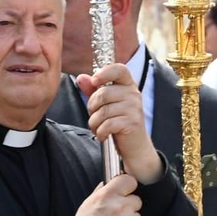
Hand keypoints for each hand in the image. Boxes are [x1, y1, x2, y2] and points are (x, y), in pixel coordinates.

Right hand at [67, 174, 142, 215]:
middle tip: (116, 214)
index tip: (126, 190)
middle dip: (129, 206)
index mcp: (107, 196)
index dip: (128, 186)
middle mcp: (119, 207)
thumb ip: (101, 192)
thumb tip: (109, 183)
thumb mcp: (87, 204)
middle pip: (137, 200)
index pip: (129, 181)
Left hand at [76, 63, 161, 184]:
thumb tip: (81, 78)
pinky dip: (100, 132)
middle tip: (94, 116)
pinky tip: (103, 135)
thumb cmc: (118, 122)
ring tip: (98, 127)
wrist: (135, 146)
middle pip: (103, 93)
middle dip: (92, 107)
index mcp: (127, 85)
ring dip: (94, 122)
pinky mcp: (132, 123)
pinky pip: (107, 124)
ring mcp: (134, 108)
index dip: (105, 72)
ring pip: (103, 111)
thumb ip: (93, 90)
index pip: (119, 69)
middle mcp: (133, 94)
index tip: (95, 80)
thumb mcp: (105, 104)